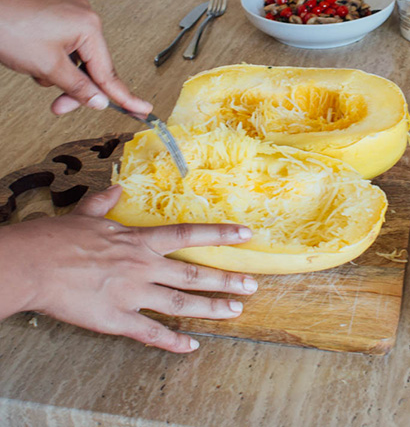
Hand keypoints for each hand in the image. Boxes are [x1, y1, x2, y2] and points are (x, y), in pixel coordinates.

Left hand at [0, 0, 152, 115]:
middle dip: (76, 88)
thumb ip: (79, 88)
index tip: (142, 109)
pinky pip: (65, 47)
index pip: (109, 73)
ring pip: (77, 60)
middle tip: (60, 107)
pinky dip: (53, 61)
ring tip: (37, 73)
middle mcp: (84, 15)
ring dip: (61, 75)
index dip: (124, 97)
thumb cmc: (6, 27)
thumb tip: (100, 101)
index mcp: (88, 26)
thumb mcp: (48, 68)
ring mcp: (69, 13)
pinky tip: (35, 62)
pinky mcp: (55, 15)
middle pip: (93, 67)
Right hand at [0, 185, 256, 352]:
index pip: (188, 234)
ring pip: (181, 303)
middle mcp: (143, 267)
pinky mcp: (117, 320)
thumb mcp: (86, 214)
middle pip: (194, 273)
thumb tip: (117, 190)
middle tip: (251, 286)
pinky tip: (191, 346)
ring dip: (210, 308)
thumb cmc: (57, 238)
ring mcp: (132, 294)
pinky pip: (151, 333)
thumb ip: (106, 203)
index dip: (220, 235)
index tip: (246, 235)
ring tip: (235, 312)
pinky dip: (172, 341)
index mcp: (138, 241)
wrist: (31, 265)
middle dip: (226, 280)